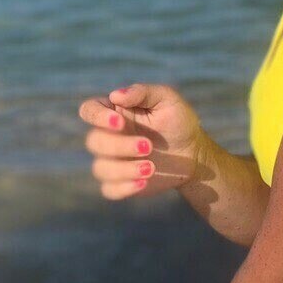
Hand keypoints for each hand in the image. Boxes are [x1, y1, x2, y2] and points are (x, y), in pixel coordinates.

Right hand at [79, 83, 207, 200]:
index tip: (119, 123)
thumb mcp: (167, 100)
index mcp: (114, 112)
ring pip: (100, 167)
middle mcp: (109, 136)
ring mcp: (113, 160)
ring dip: (123, 169)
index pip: (89, 110)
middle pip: (93, 141)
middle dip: (119, 146)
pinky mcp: (121, 182)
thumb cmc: (179, 121)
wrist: (193, 154)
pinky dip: (122, 188)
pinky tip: (143, 183)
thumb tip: (115, 95)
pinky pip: (109, 189)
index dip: (97, 117)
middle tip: (148, 146)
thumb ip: (142, 92)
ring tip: (151, 168)